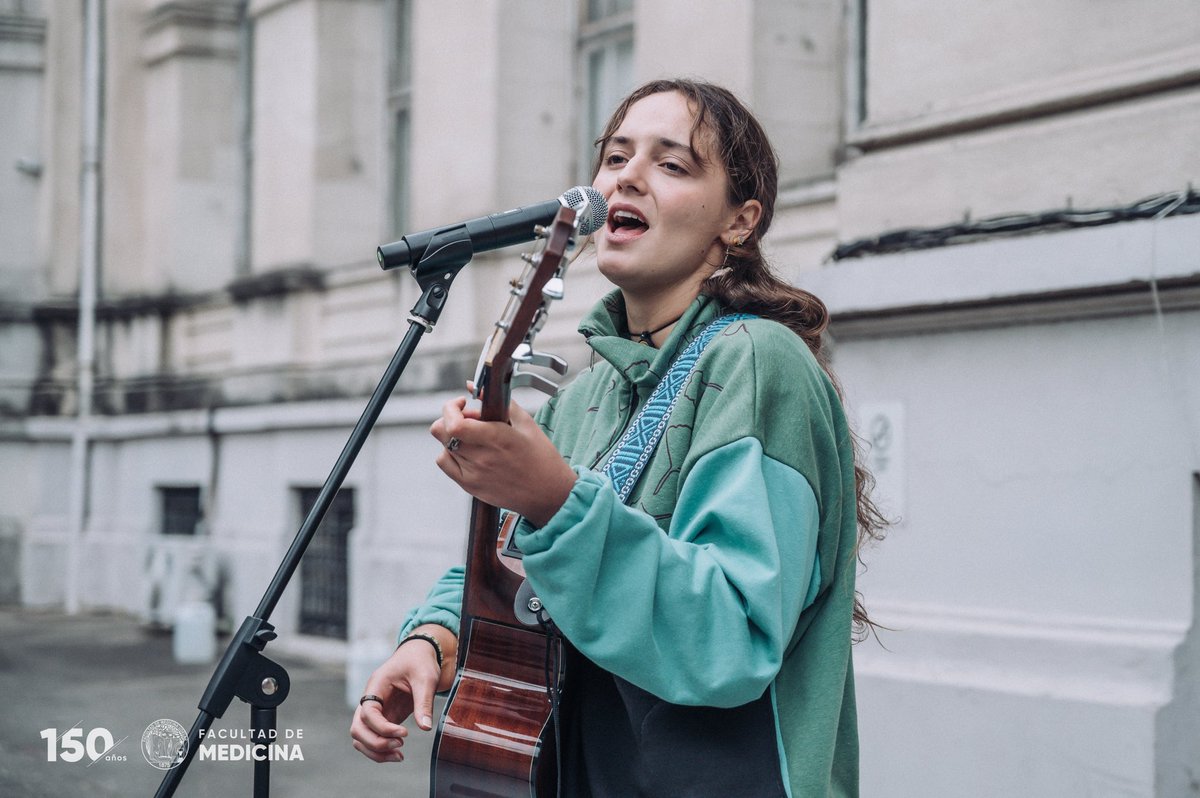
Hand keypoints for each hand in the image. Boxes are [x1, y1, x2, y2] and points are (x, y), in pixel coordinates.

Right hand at [349, 626, 455, 762]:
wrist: (419, 655)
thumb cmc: (420, 662)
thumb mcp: (426, 678)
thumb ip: (423, 702)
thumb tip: (425, 728)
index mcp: (376, 685)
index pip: (368, 713)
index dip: (383, 728)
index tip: (405, 733)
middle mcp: (370, 699)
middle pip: (357, 728)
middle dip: (376, 743)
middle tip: (400, 745)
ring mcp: (375, 710)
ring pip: (361, 737)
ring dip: (376, 751)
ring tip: (399, 755)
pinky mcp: (383, 718)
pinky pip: (372, 738)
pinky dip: (380, 750)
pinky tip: (398, 754)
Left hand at [431, 395, 575, 526]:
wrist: (548, 493)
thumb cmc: (542, 457)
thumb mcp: (527, 423)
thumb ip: (501, 402)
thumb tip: (474, 387)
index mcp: (496, 438)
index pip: (453, 423)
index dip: (451, 408)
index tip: (463, 403)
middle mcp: (481, 457)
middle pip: (441, 431)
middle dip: (450, 417)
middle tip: (469, 419)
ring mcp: (473, 473)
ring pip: (443, 445)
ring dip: (453, 436)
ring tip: (474, 438)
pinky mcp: (470, 486)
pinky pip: (445, 463)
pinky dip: (449, 453)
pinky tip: (466, 452)